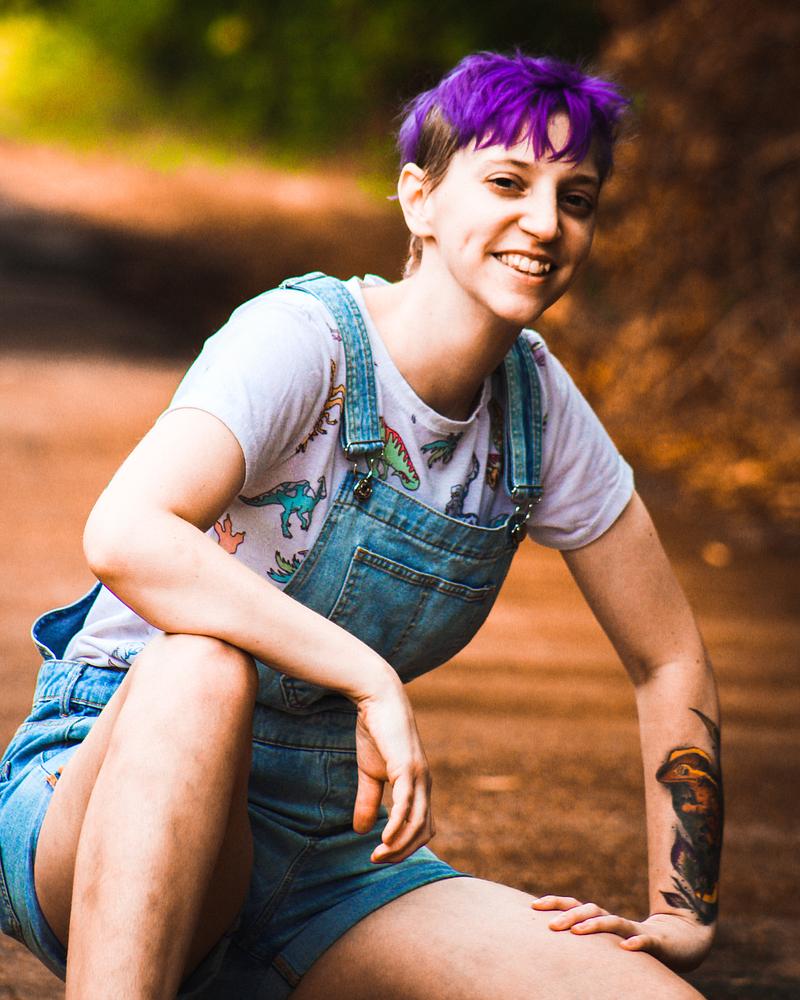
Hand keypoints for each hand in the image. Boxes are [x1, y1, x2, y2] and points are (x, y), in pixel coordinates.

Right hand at [352, 673, 433, 864]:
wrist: (378, 699)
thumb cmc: (376, 732)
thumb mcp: (370, 772)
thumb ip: (369, 800)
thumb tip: (362, 831)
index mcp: (419, 785)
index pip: (422, 827)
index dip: (405, 845)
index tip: (380, 854)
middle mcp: (425, 784)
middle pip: (424, 831)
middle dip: (402, 851)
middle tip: (377, 860)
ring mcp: (419, 776)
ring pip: (418, 823)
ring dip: (399, 844)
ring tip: (378, 854)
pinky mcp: (407, 768)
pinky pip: (407, 805)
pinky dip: (398, 826)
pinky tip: (384, 839)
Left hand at [531, 896, 713, 971]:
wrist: (681, 942)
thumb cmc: (637, 943)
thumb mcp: (607, 944)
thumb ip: (586, 942)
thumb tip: (550, 946)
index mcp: (602, 920)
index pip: (574, 905)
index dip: (554, 903)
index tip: (532, 905)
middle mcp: (615, 921)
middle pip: (589, 909)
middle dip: (568, 917)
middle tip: (550, 927)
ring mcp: (635, 930)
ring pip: (613, 922)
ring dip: (595, 925)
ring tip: (578, 933)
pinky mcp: (657, 942)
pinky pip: (645, 940)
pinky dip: (635, 943)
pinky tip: (626, 948)